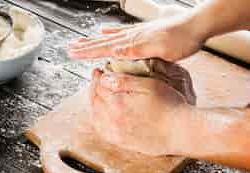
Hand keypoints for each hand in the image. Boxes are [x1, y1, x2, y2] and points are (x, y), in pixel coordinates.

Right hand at [69, 17, 204, 60]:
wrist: (196, 26)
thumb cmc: (180, 40)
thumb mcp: (159, 49)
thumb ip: (135, 50)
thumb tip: (113, 51)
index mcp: (132, 42)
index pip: (104, 48)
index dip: (88, 52)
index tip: (72, 53)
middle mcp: (131, 37)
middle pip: (102, 42)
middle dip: (85, 47)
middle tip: (70, 48)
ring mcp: (136, 33)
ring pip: (109, 38)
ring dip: (94, 41)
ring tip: (81, 41)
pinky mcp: (142, 32)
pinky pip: (121, 33)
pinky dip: (111, 34)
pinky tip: (105, 31)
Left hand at [90, 69, 190, 155]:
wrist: (180, 131)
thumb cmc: (169, 106)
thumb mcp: (148, 84)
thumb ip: (123, 80)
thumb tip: (103, 77)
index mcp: (118, 102)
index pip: (99, 86)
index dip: (98, 76)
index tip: (99, 71)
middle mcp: (112, 119)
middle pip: (94, 100)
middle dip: (94, 87)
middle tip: (97, 80)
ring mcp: (116, 132)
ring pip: (95, 115)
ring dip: (94, 102)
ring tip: (98, 94)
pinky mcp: (121, 142)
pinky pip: (101, 130)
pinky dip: (97, 119)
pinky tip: (101, 114)